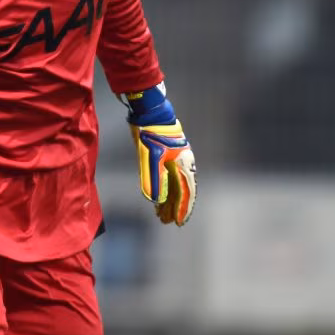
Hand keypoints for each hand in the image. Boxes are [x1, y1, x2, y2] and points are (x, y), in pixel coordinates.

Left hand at [122, 84, 196, 225]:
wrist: (149, 111)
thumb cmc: (150, 132)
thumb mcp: (150, 157)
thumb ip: (153, 179)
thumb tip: (155, 200)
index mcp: (183, 164)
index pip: (186, 192)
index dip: (183, 208)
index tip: (179, 222)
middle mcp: (182, 163)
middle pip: (181, 191)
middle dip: (174, 207)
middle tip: (166, 222)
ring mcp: (175, 160)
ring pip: (175, 185)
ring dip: (169, 200)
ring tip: (161, 214)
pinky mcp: (166, 157)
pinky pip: (168, 178)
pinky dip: (164, 189)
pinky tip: (157, 198)